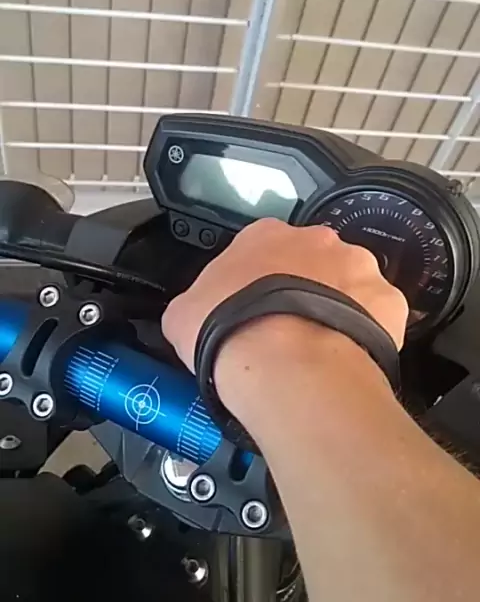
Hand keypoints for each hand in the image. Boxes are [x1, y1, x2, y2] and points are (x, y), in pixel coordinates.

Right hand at [162, 219, 407, 372]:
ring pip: (350, 284)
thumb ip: (195, 302)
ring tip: (319, 348)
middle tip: (287, 330)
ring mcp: (358, 267)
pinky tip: (349, 356)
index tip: (252, 308)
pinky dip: (368, 332)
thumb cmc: (230, 333)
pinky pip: (379, 314)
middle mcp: (317, 240)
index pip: (261, 249)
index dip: (256, 280)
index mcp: (264, 235)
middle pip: (311, 262)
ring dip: (338, 308)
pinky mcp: (389, 301)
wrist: (286, 366)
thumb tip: (196, 314)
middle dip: (303, 290)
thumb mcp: (183, 315)